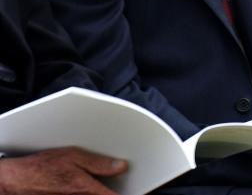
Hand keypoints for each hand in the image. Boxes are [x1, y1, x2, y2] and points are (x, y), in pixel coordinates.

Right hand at [0, 147, 125, 194]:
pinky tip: (85, 186)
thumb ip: (100, 163)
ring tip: (100, 183)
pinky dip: (90, 193)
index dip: (130, 194)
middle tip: (119, 183)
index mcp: (86, 189)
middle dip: (115, 191)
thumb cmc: (41, 168)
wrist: (16, 181)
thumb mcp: (73, 156)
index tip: (139, 192)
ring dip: (101, 192)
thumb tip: (121, 165)